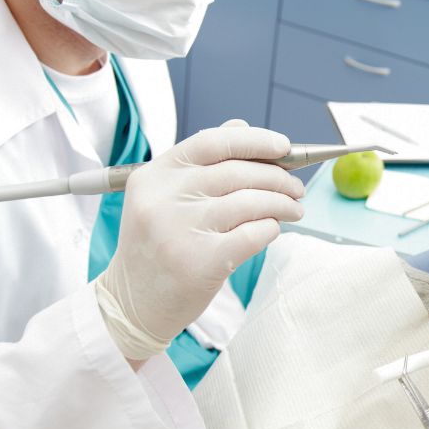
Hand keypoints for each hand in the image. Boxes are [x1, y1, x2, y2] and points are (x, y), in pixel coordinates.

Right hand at [96, 121, 303, 359]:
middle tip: (297, 188)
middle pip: (239, 172)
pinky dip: (271, 229)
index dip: (255, 140)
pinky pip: (254, 234)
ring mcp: (181, 229)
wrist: (132, 303)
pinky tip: (272, 230)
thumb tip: (241, 126)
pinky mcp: (200, 262)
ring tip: (294, 209)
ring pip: (252, 202)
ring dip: (283, 204)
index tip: (284, 146)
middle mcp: (164, 198)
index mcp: (155, 175)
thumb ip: (201, 162)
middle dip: (279, 177)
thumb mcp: (165, 197)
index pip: (212, 142)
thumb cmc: (158, 245)